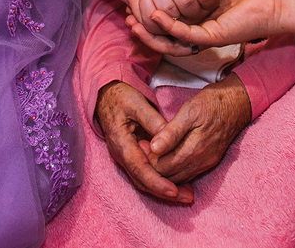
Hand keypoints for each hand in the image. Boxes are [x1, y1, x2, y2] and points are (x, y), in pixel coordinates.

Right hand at [94, 81, 193, 203]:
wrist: (106, 97)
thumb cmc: (122, 98)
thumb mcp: (138, 104)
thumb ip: (153, 121)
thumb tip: (168, 138)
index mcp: (122, 143)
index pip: (139, 169)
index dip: (157, 182)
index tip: (174, 191)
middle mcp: (122, 155)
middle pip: (142, 181)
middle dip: (164, 192)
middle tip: (187, 197)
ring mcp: (125, 158)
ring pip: (143, 181)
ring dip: (163, 190)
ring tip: (186, 194)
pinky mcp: (131, 157)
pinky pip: (145, 174)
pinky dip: (160, 181)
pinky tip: (176, 183)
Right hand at [129, 0, 282, 54]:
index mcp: (200, 11)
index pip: (170, 11)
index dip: (151, 5)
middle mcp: (200, 24)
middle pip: (166, 26)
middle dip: (144, 19)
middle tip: (129, 8)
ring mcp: (205, 32)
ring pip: (171, 34)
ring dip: (151, 27)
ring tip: (134, 17)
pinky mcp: (212, 36)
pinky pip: (186, 34)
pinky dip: (169, 26)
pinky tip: (155, 15)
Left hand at [146, 75, 251, 184]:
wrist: (237, 104)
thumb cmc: (212, 103)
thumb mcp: (190, 110)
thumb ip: (172, 132)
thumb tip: (154, 148)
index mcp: (194, 149)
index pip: (163, 167)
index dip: (148, 158)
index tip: (140, 143)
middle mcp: (201, 162)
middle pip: (169, 176)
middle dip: (153, 165)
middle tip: (142, 147)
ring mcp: (206, 164)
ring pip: (178, 178)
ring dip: (163, 169)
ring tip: (152, 151)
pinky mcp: (209, 162)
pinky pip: (188, 174)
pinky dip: (174, 170)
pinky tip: (166, 157)